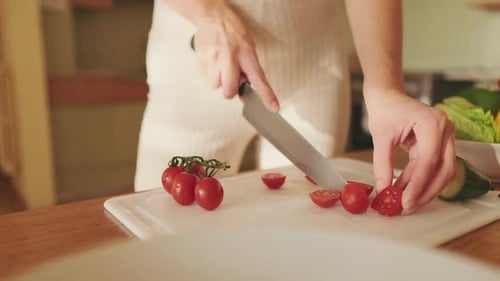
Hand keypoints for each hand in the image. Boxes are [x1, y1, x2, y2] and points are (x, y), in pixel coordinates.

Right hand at [191, 2, 278, 111]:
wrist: (213, 16)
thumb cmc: (233, 33)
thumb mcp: (248, 48)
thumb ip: (248, 71)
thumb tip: (244, 94)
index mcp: (247, 54)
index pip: (259, 79)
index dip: (266, 95)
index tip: (273, 107)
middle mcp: (231, 57)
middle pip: (229, 91)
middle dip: (229, 90)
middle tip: (231, 79)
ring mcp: (214, 58)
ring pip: (215, 85)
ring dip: (218, 79)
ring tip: (220, 64)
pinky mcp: (202, 59)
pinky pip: (205, 76)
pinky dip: (209, 72)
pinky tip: (212, 60)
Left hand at [364, 89, 455, 212]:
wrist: (388, 96)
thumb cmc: (385, 108)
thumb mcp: (380, 137)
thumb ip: (382, 164)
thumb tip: (383, 189)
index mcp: (432, 123)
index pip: (428, 161)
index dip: (418, 184)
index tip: (406, 201)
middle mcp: (445, 129)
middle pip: (443, 170)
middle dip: (426, 192)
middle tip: (408, 207)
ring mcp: (445, 137)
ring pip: (442, 171)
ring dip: (424, 189)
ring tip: (405, 202)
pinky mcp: (439, 144)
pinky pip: (433, 167)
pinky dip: (420, 180)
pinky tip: (406, 190)